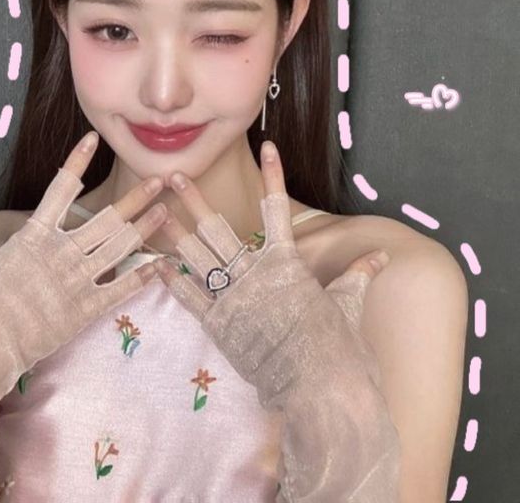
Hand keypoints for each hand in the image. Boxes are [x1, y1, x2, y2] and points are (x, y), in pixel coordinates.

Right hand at [0, 130, 168, 381]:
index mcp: (31, 238)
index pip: (59, 188)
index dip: (77, 161)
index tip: (93, 139)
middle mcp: (58, 254)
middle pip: (106, 219)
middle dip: (135, 198)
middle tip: (160, 180)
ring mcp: (73, 283)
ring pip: (118, 249)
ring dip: (145, 228)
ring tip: (168, 211)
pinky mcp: (82, 313)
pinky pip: (119, 290)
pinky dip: (142, 277)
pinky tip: (163, 264)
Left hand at [151, 139, 389, 391]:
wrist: (322, 388)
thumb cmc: (339, 346)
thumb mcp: (348, 303)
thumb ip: (358, 274)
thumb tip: (382, 256)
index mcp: (286, 262)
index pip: (277, 208)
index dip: (273, 175)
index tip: (266, 148)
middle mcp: (254, 273)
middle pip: (217, 229)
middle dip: (194, 200)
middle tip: (176, 176)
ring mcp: (233, 299)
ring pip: (196, 258)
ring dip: (174, 233)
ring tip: (155, 212)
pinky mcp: (219, 326)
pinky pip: (190, 297)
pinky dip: (172, 280)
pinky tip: (156, 264)